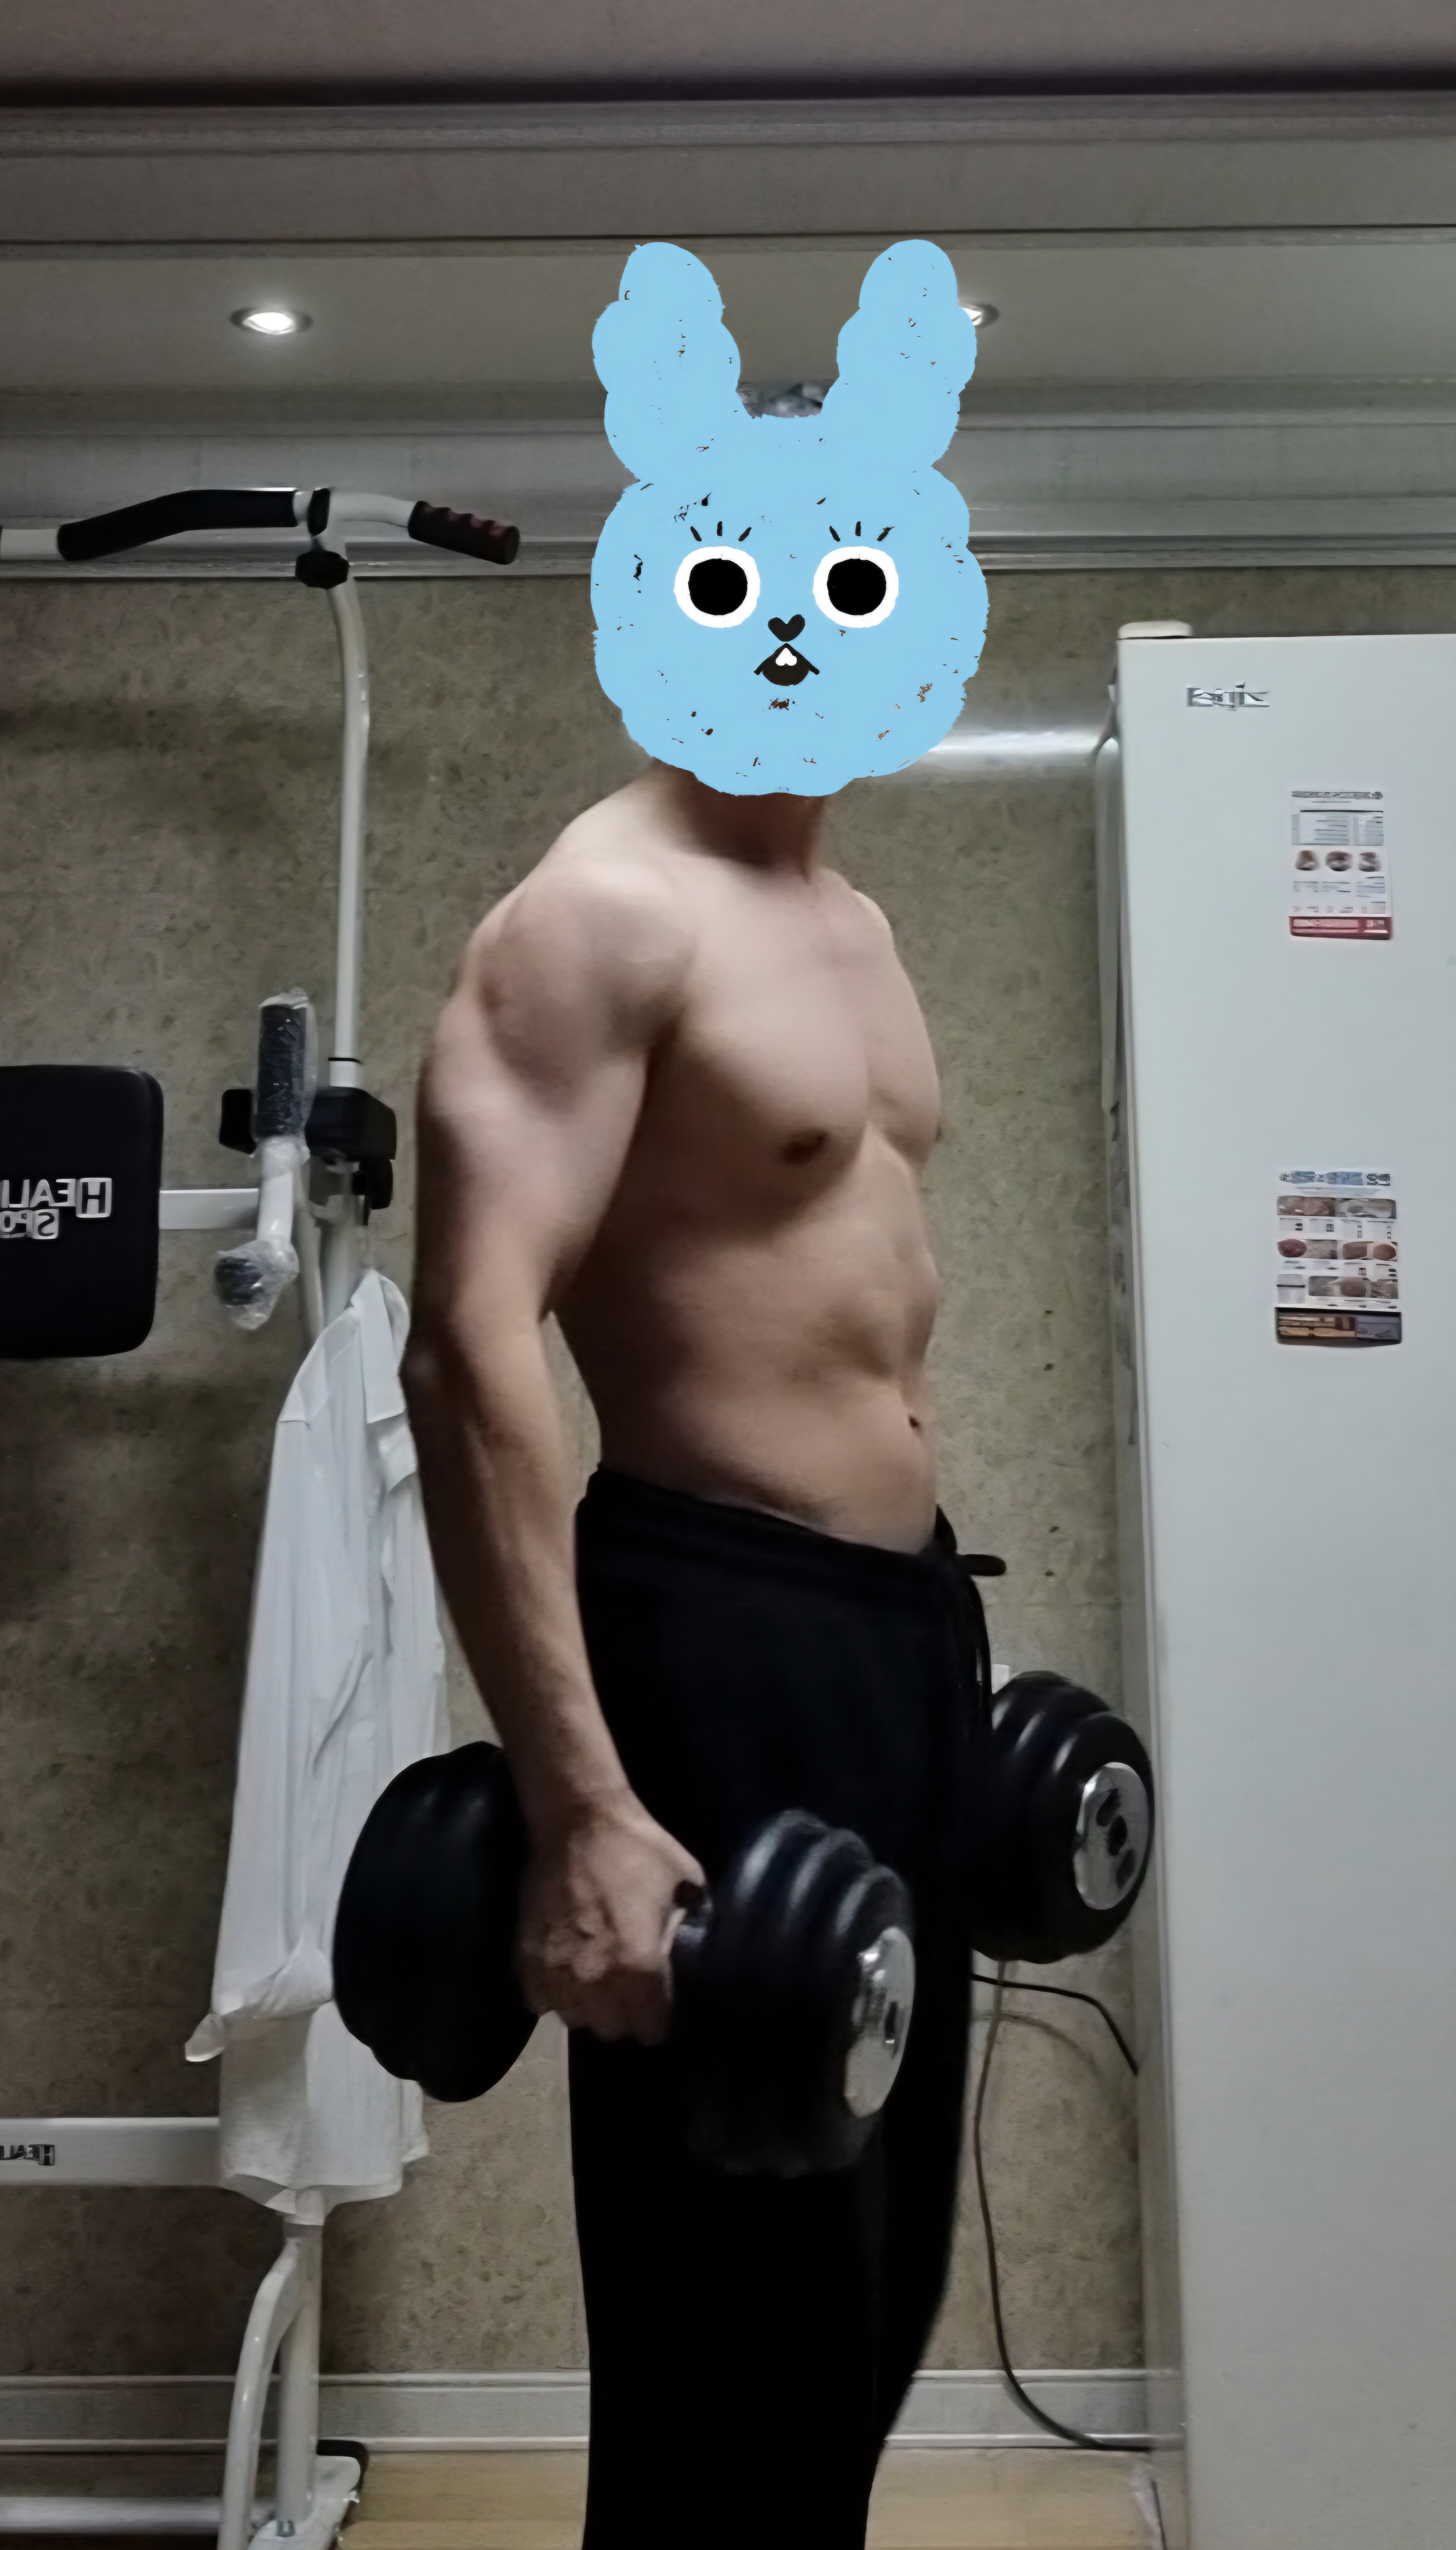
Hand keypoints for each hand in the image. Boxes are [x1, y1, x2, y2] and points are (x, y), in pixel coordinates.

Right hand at [518, 1792, 704, 2043]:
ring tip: (596, 1986)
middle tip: (630, 1994)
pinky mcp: (526, 1957)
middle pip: (612, 2030)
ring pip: (575, 2018)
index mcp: (640, 1967)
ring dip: (588, 2008)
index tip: (660, 2007)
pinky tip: (564, 1973)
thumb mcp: (686, 1885)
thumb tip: (687, 1953)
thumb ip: (687, 1930)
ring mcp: (557, 1971)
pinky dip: (552, 1993)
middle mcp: (596, 1980)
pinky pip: (540, 2000)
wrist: (576, 1820)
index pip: (651, 2029)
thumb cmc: (637, 1849)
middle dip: (625, 2017)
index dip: (659, 2020)